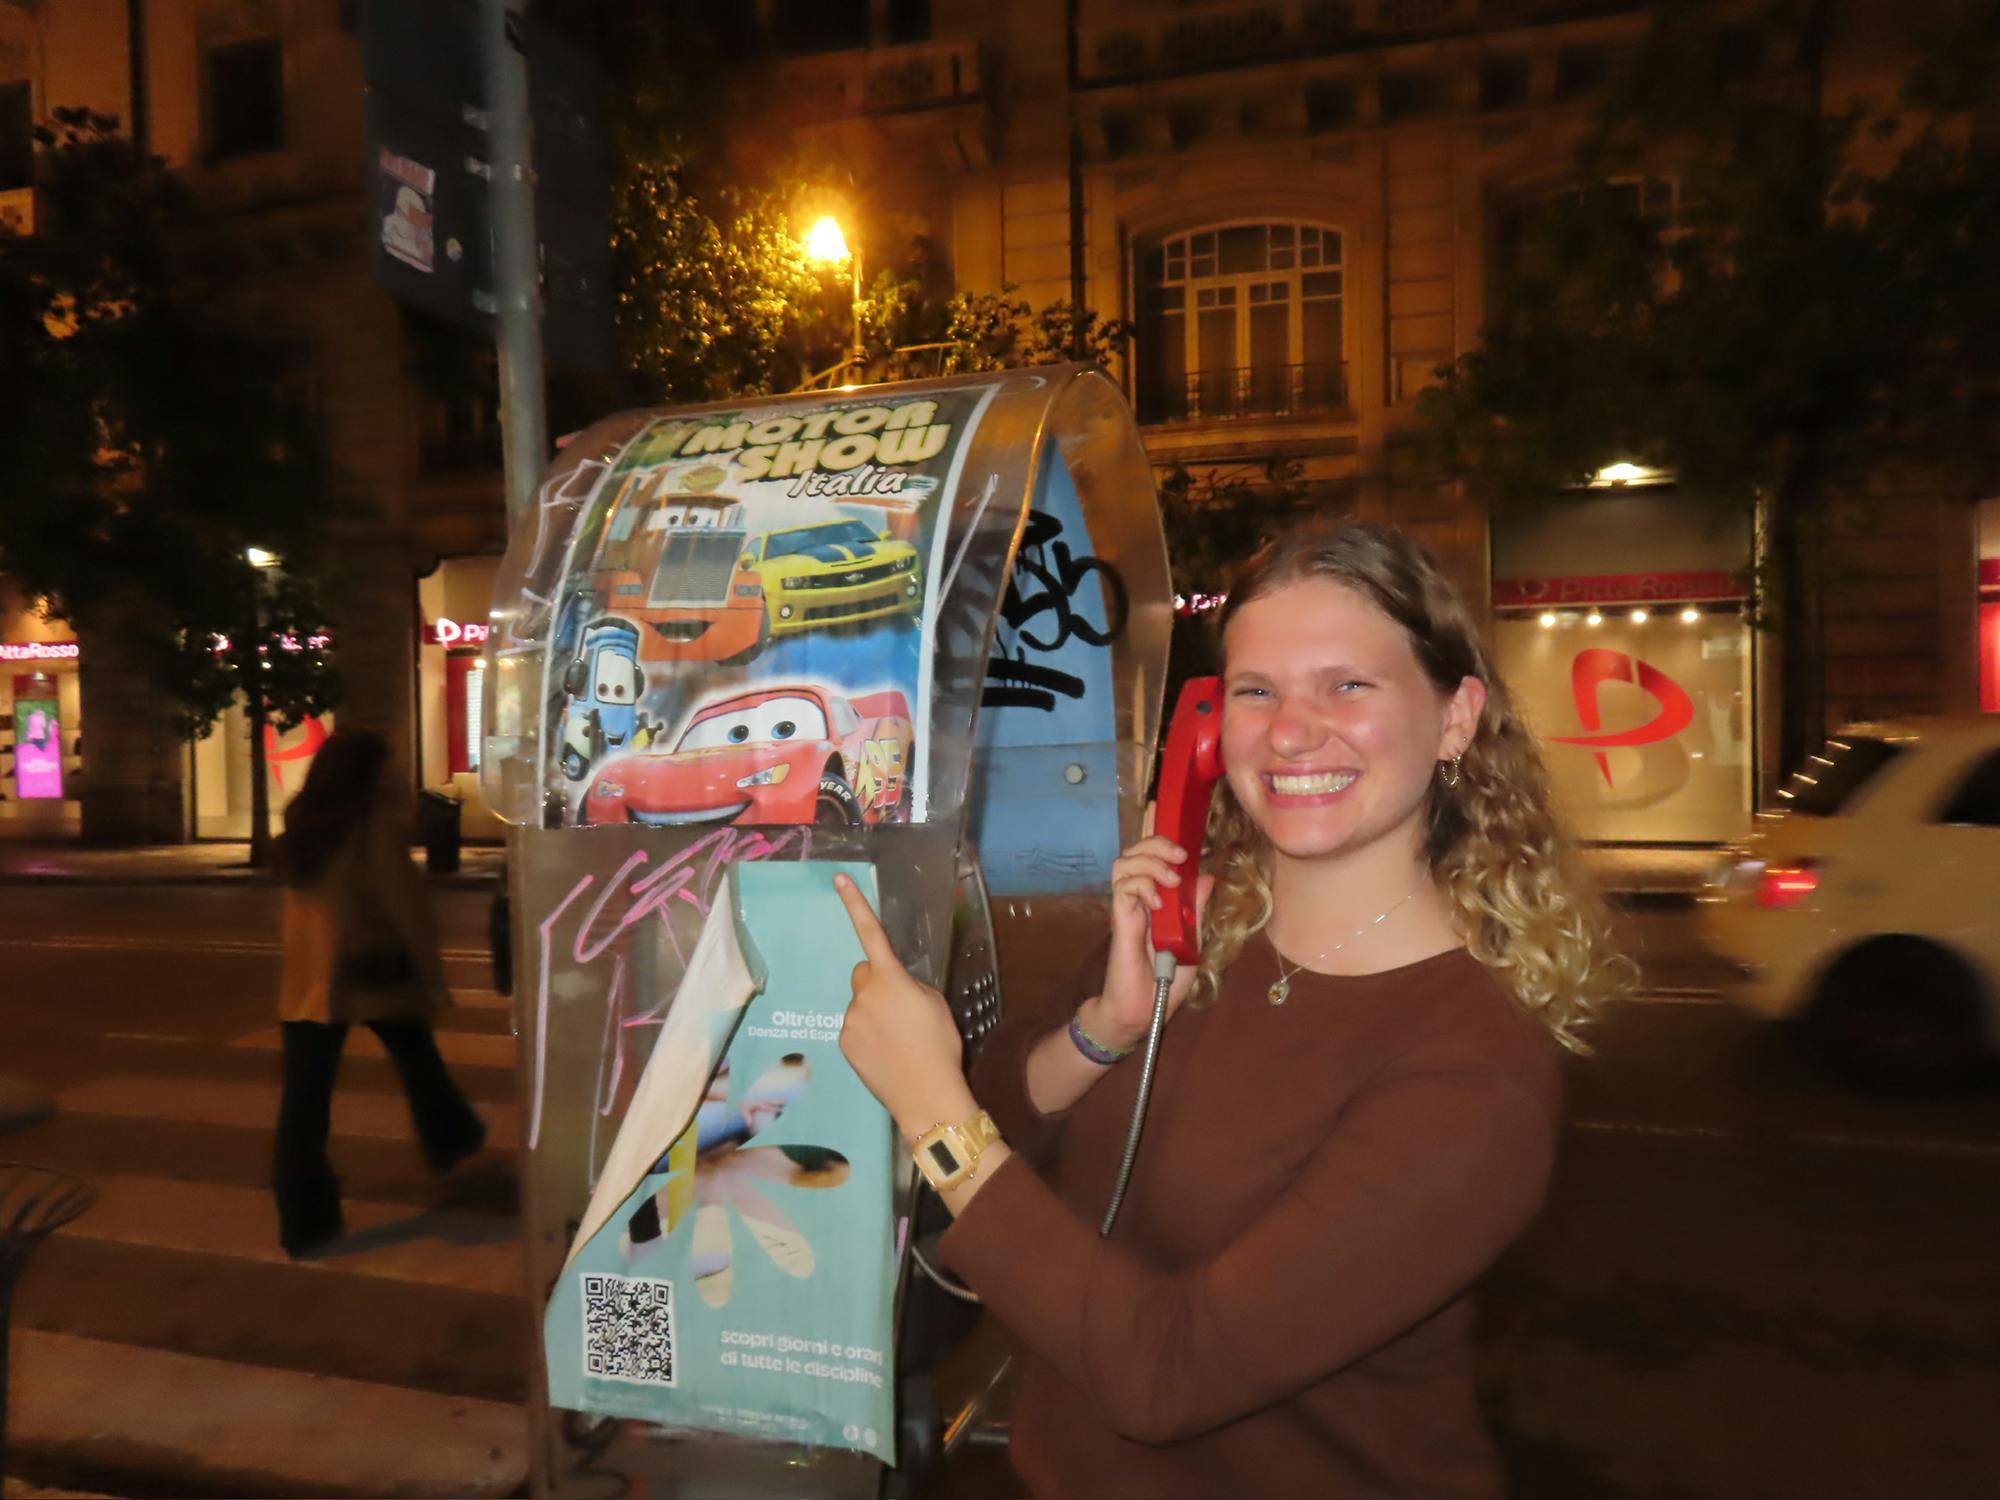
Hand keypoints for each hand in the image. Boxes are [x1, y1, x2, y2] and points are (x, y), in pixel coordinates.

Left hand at [834, 874, 977, 1141]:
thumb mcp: (935, 1004)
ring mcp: (850, 1019)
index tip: (838, 878)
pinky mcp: (843, 1042)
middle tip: (901, 1008)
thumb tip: (896, 988)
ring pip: (860, 1004)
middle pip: (865, 974)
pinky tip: (886, 1052)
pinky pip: (854, 1027)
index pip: (871, 932)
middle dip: (878, 983)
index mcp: (891, 978)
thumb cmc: (939, 1044)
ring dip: (874, 1012)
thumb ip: (911, 986)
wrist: (925, 1093)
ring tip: (898, 1038)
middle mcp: (864, 993)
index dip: (855, 904)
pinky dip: (867, 1034)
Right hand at [1089, 830, 1213, 1049]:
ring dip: (1150, 862)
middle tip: (1181, 856)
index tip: (1185, 841)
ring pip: (1124, 863)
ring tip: (1171, 879)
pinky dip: (1142, 886)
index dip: (1161, 840)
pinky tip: (1158, 904)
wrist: (1146, 1009)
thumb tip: (1208, 878)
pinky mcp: (1119, 920)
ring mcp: (1127, 907)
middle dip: (1158, 843)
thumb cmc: (1167, 981)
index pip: (1152, 857)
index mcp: (1157, 899)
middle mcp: (1139, 898)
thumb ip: (1196, 911)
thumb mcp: (1192, 942)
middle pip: (1136, 851)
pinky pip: (1122, 888)